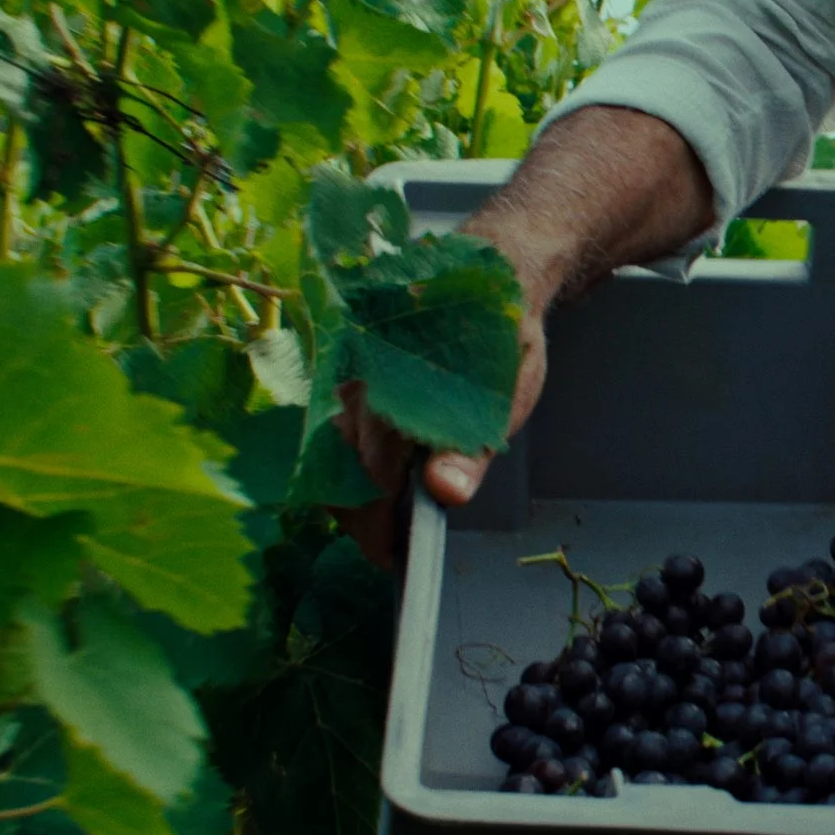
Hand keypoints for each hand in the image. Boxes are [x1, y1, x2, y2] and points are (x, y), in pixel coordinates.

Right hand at [330, 294, 548, 571]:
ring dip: (351, 496)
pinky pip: (329, 432)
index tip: (390, 560)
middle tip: (388, 549)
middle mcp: (357, 381)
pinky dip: (347, 467)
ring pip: (328, 455)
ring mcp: (343, 376)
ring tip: (384, 524)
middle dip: (360, 520)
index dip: (376, 528)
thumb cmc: (502, 340)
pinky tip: (374, 486)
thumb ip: (471, 447)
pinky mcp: (341, 374)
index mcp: (396, 389)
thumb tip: (443, 496)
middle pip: (339, 473)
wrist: (486, 273)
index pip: (369, 478)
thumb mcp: (506, 396)